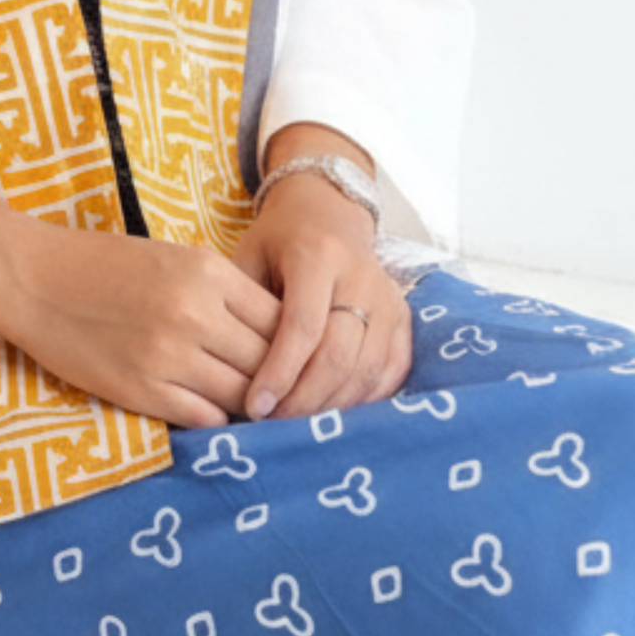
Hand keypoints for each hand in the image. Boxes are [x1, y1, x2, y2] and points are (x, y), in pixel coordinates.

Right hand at [0, 202, 282, 427]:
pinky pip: (204, 418)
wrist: (35, 278)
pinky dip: (215, 420)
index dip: (292, 344)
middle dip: (279, 381)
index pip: (280, 319)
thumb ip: (221, 292)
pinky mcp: (142, 391)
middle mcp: (196, 314)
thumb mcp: (173, 259)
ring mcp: (170, 356)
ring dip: (251, 406)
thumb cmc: (104, 264)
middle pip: (267, 362)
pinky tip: (211, 414)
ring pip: (241, 396)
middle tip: (285, 395)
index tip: (293, 359)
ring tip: (254, 411)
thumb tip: (270, 335)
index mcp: (207, 272)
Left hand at [229, 170, 412, 418]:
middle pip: (338, 354)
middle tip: (274, 424)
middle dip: (304, 399)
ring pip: (366, 370)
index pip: (303, 326)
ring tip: (297, 425)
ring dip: (331, 407)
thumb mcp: (250, 256)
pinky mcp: (404, 319)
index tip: (255, 407)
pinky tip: (333, 412)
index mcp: (317, 255)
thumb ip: (244, 307)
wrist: (328, 210)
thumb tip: (230, 374)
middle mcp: (361, 276)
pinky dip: (363, 400)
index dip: (280, 372)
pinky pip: (390, 372)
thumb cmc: (279, 240)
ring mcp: (388, 299)